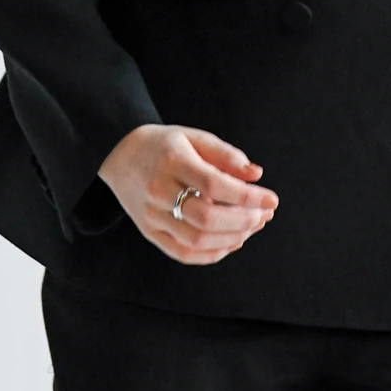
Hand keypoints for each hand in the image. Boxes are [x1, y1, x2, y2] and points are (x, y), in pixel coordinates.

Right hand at [97, 124, 278, 265]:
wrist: (119, 156)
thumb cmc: (164, 145)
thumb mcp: (195, 137)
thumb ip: (227, 155)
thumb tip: (256, 174)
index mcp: (173, 163)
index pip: (214, 185)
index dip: (247, 196)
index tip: (271, 199)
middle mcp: (159, 192)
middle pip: (206, 218)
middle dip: (244, 221)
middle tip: (265, 215)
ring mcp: (151, 216)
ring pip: (196, 240)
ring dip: (232, 238)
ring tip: (253, 226)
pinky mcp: (149, 232)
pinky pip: (182, 253)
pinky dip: (212, 254)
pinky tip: (233, 242)